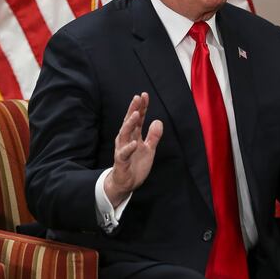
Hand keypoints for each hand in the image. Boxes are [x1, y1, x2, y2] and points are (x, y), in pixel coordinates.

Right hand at [104, 92, 163, 206]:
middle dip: (133, 109)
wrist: (126, 183)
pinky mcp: (121, 161)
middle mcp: (126, 139)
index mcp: (133, 135)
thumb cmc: (136, 164)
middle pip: (129, 122)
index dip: (141, 107)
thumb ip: (154, 136)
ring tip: (136, 114)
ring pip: (124, 134)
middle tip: (138, 97)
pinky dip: (129, 147)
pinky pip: (124, 153)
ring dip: (130, 124)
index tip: (144, 95)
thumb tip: (158, 121)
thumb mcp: (149, 149)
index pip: (137, 118)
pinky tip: (134, 142)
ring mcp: (123, 149)